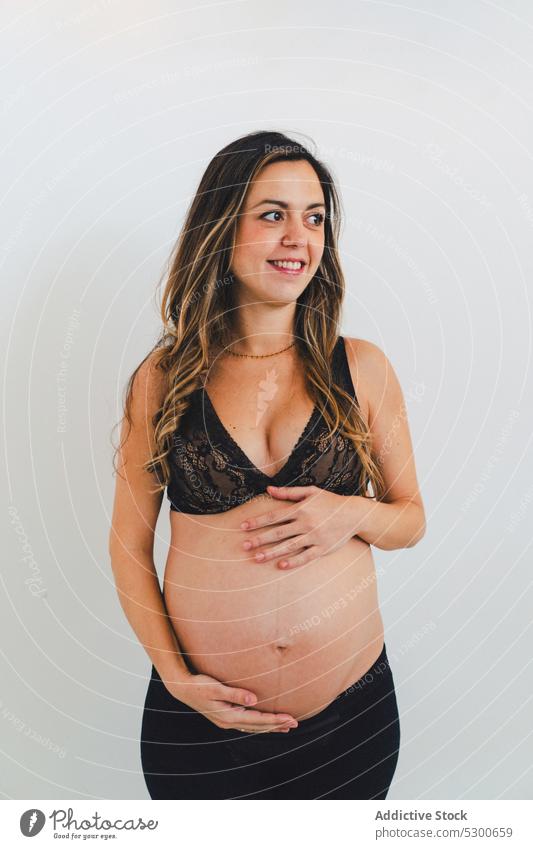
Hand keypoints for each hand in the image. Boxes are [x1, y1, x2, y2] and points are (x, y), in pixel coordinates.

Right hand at [163, 671, 298, 733]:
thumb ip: (235, 693)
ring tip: (284, 726)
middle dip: (276, 725)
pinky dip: (258, 724)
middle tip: (295, 723)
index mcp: (228, 716)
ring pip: (253, 726)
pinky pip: (246, 723)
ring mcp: (225, 721)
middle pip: (258, 726)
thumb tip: (254, 700)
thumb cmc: (198, 684)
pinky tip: (263, 723)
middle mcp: (228, 722)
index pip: (258, 720)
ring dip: (269, 726)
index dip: (275, 720)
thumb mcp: (216, 687)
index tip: (291, 719)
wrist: (181, 687)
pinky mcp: (224, 716)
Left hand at [240, 484, 357, 569]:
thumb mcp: (311, 492)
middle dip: (259, 539)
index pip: (274, 516)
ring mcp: (314, 537)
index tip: (242, 526)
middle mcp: (306, 523)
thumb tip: (269, 489)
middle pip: (278, 533)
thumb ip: (289, 492)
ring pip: (289, 546)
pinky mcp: (323, 548)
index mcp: (301, 509)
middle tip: (244, 546)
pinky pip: (306, 556)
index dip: (257, 521)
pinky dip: (293, 561)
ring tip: (256, 558)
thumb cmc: (331, 502)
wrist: (354, 514)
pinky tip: (280, 565)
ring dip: (271, 552)